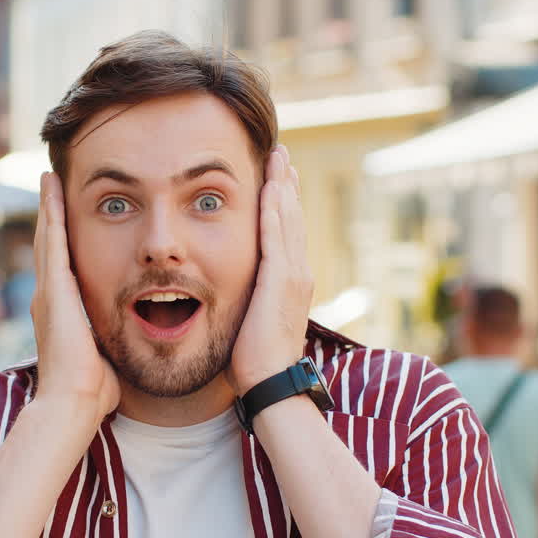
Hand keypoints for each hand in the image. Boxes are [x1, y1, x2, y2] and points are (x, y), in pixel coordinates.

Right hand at [30, 172, 119, 425]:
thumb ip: (106, 347)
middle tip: (50, 187)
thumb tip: (122, 351)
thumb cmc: (92, 392)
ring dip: (48, 207)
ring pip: (47, 237)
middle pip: (49, 247)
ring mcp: (48, 292)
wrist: (74, 402)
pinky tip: (51, 189)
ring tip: (48, 179)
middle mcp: (48, 298)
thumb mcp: (102, 358)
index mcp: (60, 314)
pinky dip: (51, 212)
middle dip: (50, 217)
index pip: (62, 269)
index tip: (65, 221)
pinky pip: (52, 240)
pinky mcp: (53, 288)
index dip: (62, 243)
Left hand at [229, 146, 313, 393]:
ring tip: (279, 158)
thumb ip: (251, 302)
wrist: (271, 382)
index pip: (287, 232)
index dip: (283, 203)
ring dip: (282, 187)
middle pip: (293, 218)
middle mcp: (297, 273)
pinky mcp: (280, 282)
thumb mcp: (254, 322)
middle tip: (282, 154)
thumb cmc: (257, 362)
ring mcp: (292, 276)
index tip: (278, 178)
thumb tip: (240, 299)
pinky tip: (270, 189)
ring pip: (289, 220)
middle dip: (286, 184)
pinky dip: (275, 211)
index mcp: (290, 282)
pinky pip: (277, 238)